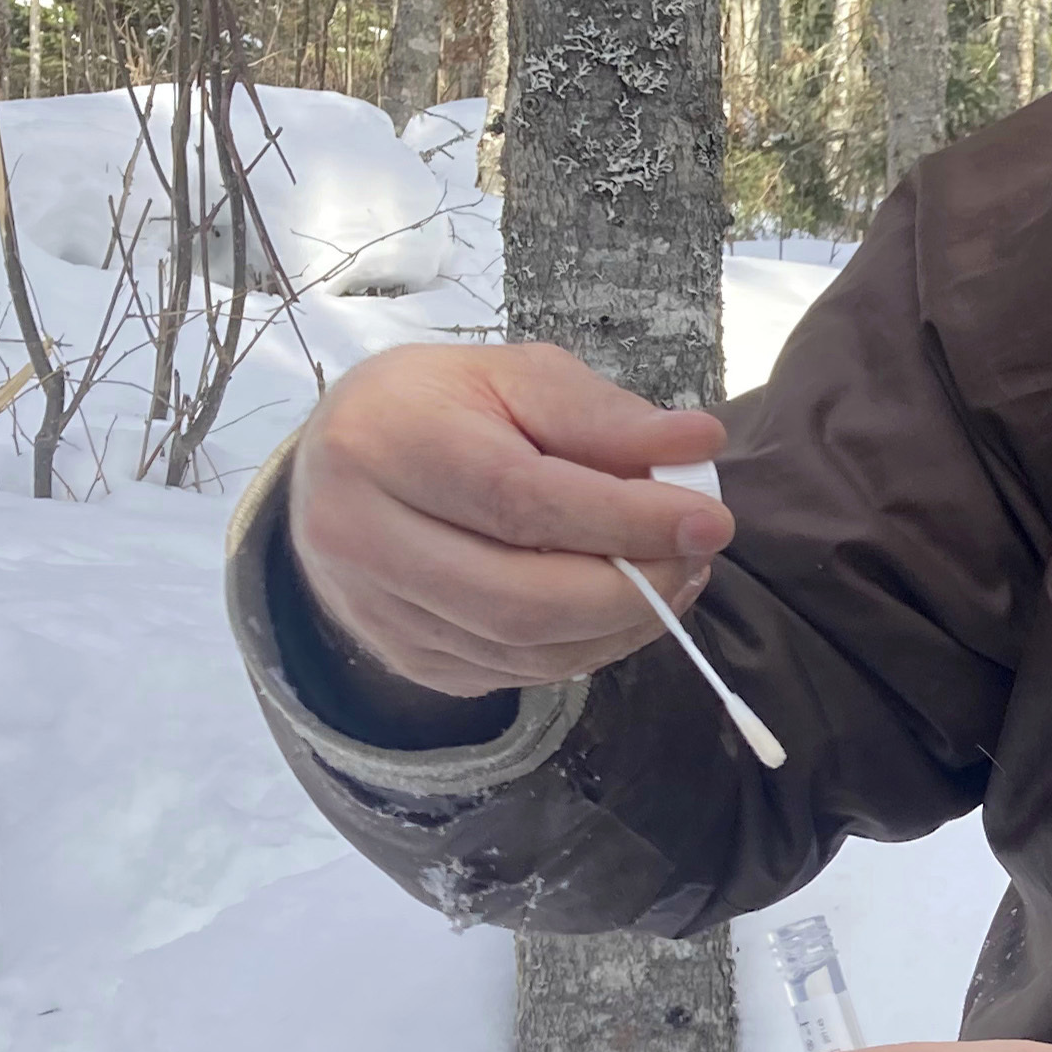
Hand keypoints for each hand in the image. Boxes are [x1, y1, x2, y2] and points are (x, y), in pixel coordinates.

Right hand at [288, 342, 732, 698]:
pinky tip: (624, 605)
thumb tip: (699, 441)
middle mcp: (360, 537)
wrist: (342, 471)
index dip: (625, 519)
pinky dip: (590, 647)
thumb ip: (601, 414)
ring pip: (525, 650)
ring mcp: (376, 612)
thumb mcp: (513, 378)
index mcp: (383, 444)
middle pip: (521, 599)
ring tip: (673, 576)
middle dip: (633, 589)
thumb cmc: (441, 410)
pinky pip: (518, 673)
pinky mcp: (406, 659)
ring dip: (623, 624)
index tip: (709, 519)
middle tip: (697, 556)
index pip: (520, 500)